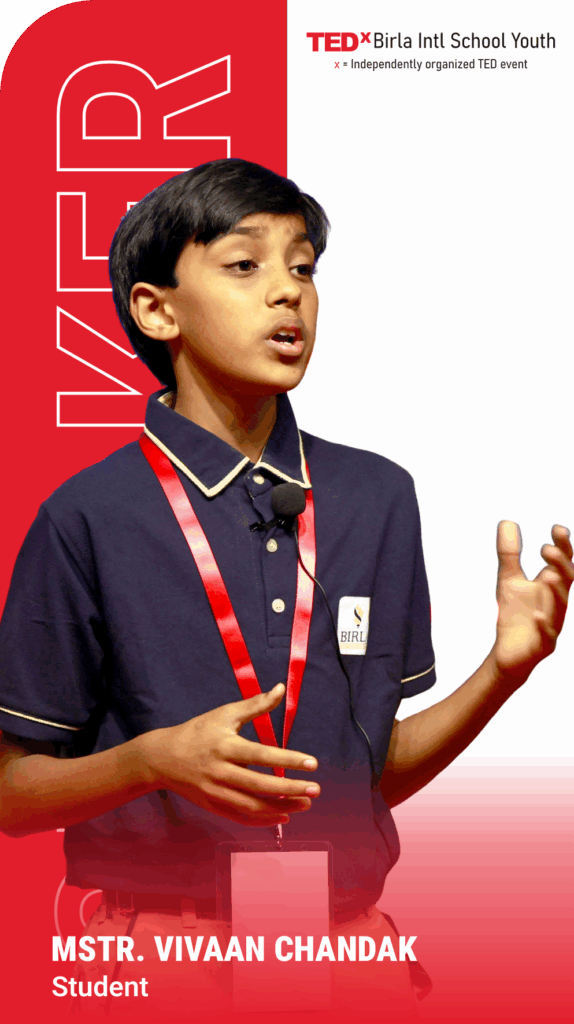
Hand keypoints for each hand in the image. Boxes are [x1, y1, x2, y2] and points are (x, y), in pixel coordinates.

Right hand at [136, 683, 319, 826]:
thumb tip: (280, 688)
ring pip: (252, 806)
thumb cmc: (197, 732)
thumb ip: (255, 704)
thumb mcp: (224, 714)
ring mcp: (215, 792)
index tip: (313, 764)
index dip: (288, 760)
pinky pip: (241, 817)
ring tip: (305, 803)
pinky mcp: (212, 806)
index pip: (262, 755)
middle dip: (290, 789)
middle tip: (315, 790)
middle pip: (260, 786)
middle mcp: (220, 772)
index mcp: (225, 746)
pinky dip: (263, 819)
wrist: (161, 759)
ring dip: (281, 807)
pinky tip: (283, 814)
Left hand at [493, 522, 573, 683]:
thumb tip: (507, 520)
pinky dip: (544, 624)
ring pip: (561, 607)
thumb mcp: (508, 579)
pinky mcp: (543, 643)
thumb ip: (509, 552)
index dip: (563, 546)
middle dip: (560, 564)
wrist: (507, 652)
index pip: (562, 562)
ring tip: (549, 575)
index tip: (557, 528)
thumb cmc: (514, 613)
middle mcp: (556, 602)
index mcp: (551, 585)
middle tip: (546, 549)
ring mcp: (552, 623)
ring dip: (556, 592)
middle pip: (567, 580)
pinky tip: (537, 615)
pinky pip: (547, 634)